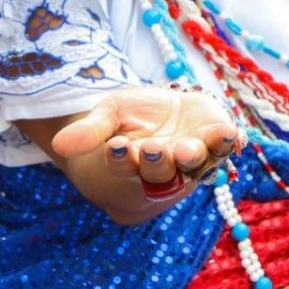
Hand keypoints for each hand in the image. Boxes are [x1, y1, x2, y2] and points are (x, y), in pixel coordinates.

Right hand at [53, 86, 238, 196]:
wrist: (168, 116)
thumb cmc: (131, 121)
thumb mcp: (107, 116)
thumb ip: (90, 131)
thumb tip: (58, 145)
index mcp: (134, 164)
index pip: (124, 166)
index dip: (120, 159)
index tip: (115, 148)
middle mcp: (166, 168)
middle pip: (161, 171)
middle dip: (157, 161)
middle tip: (153, 149)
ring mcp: (193, 156)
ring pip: (195, 165)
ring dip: (193, 157)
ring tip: (189, 148)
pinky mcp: (216, 140)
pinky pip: (225, 147)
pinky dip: (228, 141)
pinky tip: (229, 133)